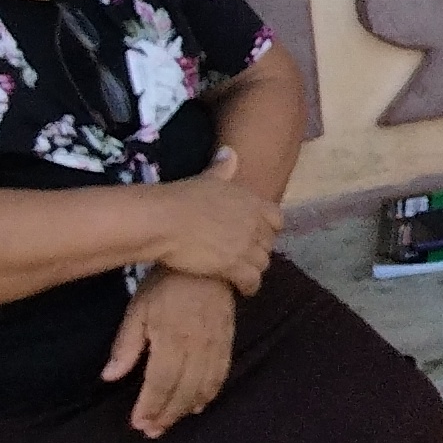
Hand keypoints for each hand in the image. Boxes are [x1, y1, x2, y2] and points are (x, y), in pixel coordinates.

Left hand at [104, 269, 238, 436]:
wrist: (207, 262)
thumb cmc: (165, 284)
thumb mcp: (137, 309)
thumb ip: (126, 345)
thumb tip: (110, 377)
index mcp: (172, 338)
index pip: (161, 382)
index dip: (150, 406)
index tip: (138, 423)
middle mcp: (197, 346)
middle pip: (183, 391)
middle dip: (166, 414)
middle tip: (151, 430)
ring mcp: (216, 345)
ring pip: (204, 387)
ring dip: (186, 409)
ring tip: (170, 422)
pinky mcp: (228, 341)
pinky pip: (221, 375)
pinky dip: (210, 394)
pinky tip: (198, 405)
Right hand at [144, 147, 278, 293]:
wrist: (165, 220)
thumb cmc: (181, 197)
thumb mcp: (206, 178)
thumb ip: (222, 168)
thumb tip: (229, 152)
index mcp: (251, 201)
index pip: (277, 218)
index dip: (269, 229)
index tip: (258, 234)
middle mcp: (255, 223)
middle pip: (269, 243)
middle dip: (261, 250)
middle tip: (247, 257)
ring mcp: (247, 245)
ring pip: (263, 262)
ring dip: (255, 269)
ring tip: (244, 274)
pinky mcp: (235, 266)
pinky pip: (253, 280)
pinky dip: (250, 287)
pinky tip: (243, 290)